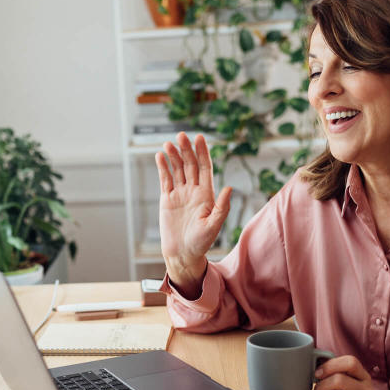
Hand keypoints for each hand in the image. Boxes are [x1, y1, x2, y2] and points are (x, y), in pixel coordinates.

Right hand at [155, 133, 231, 295]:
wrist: (183, 254)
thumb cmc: (201, 242)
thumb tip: (229, 188)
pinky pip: (165, 180)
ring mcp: (180, 194)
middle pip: (190, 165)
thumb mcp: (213, 226)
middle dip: (186, 150)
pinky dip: (163, 167)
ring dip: (173, 156)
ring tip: (168, 144)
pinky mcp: (167, 199)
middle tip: (181, 136)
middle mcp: (194, 191)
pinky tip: (160, 156)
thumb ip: (222, 207)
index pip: (205, 168)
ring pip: (177, 170)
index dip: (202, 153)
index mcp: (207, 195)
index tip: (199, 138)